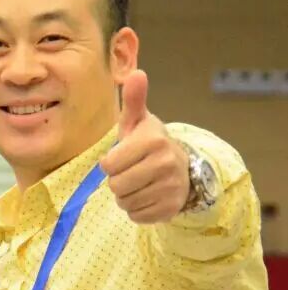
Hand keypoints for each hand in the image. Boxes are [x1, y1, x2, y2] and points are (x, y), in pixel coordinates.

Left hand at [99, 70, 189, 223]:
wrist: (181, 168)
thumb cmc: (148, 144)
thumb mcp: (138, 122)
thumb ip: (133, 100)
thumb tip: (136, 73)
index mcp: (153, 141)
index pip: (108, 165)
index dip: (110, 163)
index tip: (123, 156)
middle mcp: (166, 164)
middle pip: (116, 186)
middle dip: (117, 180)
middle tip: (131, 171)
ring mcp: (171, 189)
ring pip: (125, 202)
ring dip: (126, 196)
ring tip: (139, 182)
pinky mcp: (171, 209)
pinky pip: (137, 216)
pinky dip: (136, 209)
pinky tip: (147, 195)